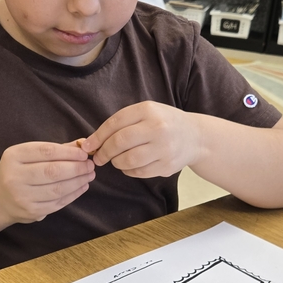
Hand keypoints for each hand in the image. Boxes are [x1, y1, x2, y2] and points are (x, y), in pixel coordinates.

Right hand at [0, 142, 94, 223]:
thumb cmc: (20, 170)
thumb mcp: (30, 155)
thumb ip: (56, 149)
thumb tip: (83, 145)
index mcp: (14, 156)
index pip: (46, 152)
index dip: (69, 152)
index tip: (84, 154)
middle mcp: (14, 177)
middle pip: (53, 171)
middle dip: (76, 168)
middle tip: (90, 165)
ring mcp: (22, 197)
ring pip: (57, 189)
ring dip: (78, 181)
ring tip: (89, 175)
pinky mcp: (31, 212)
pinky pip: (58, 203)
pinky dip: (73, 194)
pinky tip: (82, 186)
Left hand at [81, 101, 199, 177]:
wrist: (195, 137)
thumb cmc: (163, 123)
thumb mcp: (145, 113)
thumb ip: (120, 123)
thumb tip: (91, 143)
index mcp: (148, 110)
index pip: (115, 123)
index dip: (97, 137)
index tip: (87, 146)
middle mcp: (157, 128)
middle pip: (120, 142)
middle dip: (104, 152)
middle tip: (99, 158)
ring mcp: (164, 148)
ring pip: (128, 160)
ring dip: (116, 163)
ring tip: (116, 160)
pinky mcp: (167, 165)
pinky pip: (139, 172)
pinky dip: (128, 171)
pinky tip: (129, 165)